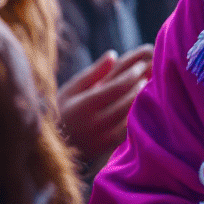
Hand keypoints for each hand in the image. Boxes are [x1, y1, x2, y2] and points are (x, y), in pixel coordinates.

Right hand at [58, 46, 153, 164]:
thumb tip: (113, 54)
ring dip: (142, 101)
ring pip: (130, 118)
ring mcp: (101, 138)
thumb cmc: (62, 110)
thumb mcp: (72, 89)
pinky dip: (137, 118)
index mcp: (84, 106)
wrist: (52, 144)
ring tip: (150, 88)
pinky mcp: (107, 148)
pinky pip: (128, 132)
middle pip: (127, 102)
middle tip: (151, 74)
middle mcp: (93, 124)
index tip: (141, 65)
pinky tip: (143, 106)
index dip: (132, 75)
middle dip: (141, 86)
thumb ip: (94, 73)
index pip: (116, 88)